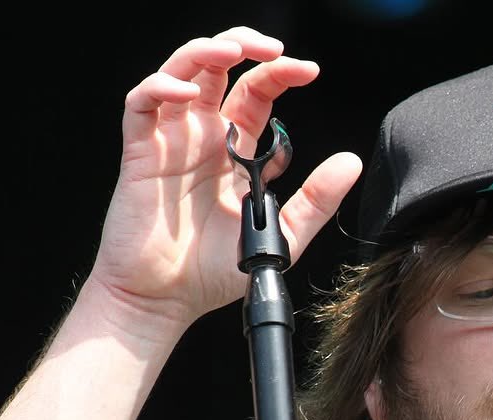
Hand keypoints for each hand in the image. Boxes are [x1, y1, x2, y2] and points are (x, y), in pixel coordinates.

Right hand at [90, 26, 361, 336]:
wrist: (166, 300)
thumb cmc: (214, 272)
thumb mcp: (281, 235)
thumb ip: (316, 199)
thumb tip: (352, 161)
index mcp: (236, 152)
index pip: (258, 94)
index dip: (280, 74)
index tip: (309, 70)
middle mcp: (204, 138)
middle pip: (220, 69)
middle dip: (245, 45)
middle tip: (274, 50)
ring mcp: (171, 141)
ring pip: (182, 73)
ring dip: (204, 52)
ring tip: (233, 51)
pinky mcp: (140, 153)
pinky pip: (142, 104)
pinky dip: (162, 86)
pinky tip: (188, 93)